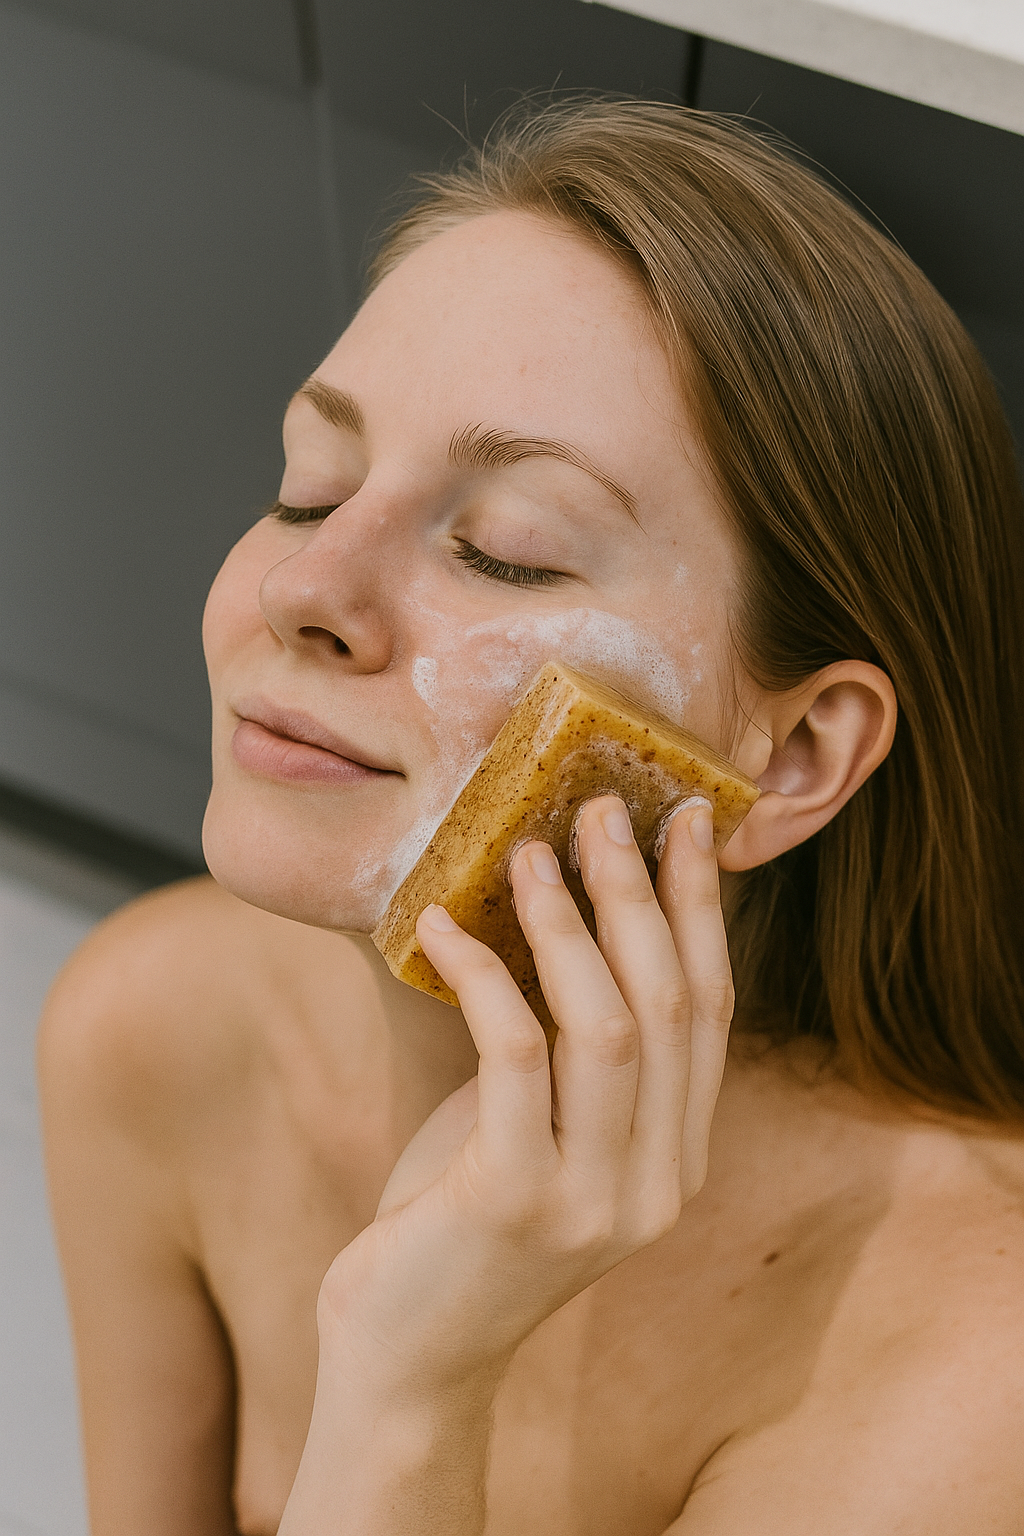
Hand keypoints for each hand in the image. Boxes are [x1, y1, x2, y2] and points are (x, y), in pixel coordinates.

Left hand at [315, 794, 733, 1399]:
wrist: (410, 1356)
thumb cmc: (462, 1218)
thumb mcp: (539, 1126)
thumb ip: (569, 1047)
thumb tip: (557, 907)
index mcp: (677, 1157)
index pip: (710, 1010)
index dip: (700, 909)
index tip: (686, 822)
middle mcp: (657, 1181)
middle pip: (669, 1005)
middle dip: (641, 893)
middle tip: (602, 811)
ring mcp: (594, 1199)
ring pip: (608, 1025)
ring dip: (569, 924)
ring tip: (529, 850)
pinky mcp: (515, 1202)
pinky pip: (514, 1054)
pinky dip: (482, 975)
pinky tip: (442, 926)